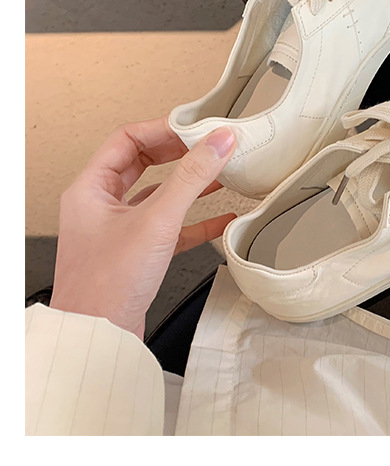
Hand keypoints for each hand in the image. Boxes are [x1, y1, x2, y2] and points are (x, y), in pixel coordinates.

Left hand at [50, 116, 236, 338]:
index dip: (162, 129)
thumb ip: (191, 178)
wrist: (98, 339)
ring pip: (158, 195)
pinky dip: (195, 221)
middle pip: (143, 163)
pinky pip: (170, 226)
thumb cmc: (107, 284)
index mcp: (92, 188)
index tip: (197, 127)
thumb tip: (218, 142)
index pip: (127, 140)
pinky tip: (222, 219)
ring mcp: (119, 229)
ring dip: (189, 184)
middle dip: (178, 153)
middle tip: (208, 144)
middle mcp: (101, 205)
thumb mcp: (157, 221)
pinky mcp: (137, 253)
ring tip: (220, 173)